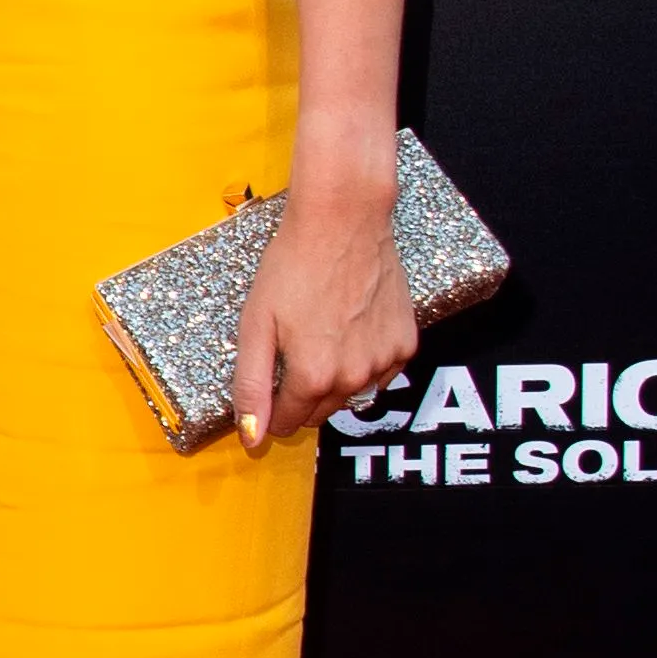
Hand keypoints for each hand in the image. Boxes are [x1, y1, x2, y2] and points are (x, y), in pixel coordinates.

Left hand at [234, 194, 416, 453]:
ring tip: (320, 335)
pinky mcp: (405, 343)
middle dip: (300, 394)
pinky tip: (349, 329)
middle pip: (319, 413)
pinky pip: (380, 373)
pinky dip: (364, 362)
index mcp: (313, 376)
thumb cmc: (294, 265)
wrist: (343, 220)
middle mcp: (353, 377)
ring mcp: (384, 362)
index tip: (267, 385)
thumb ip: (251, 387)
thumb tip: (251, 437)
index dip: (271, 408)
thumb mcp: (256, 325)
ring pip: (350, 395)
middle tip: (290, 352)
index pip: (287, 422)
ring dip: (333, 379)